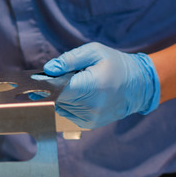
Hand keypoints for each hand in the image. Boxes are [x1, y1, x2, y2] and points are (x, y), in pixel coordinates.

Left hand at [43, 42, 159, 128]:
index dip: (45, 85)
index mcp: (93, 86)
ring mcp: (91, 118)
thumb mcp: (94, 52)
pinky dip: (69, 103)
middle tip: (62, 76)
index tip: (37, 79)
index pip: (58, 90)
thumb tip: (49, 69)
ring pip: (61, 106)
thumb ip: (69, 59)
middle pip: (58, 98)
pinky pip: (68, 113)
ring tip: (78, 84)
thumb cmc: (116, 64)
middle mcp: (91, 106)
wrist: (138, 85)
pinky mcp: (89, 124)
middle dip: (54, 88)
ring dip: (62, 96)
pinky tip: (80, 94)